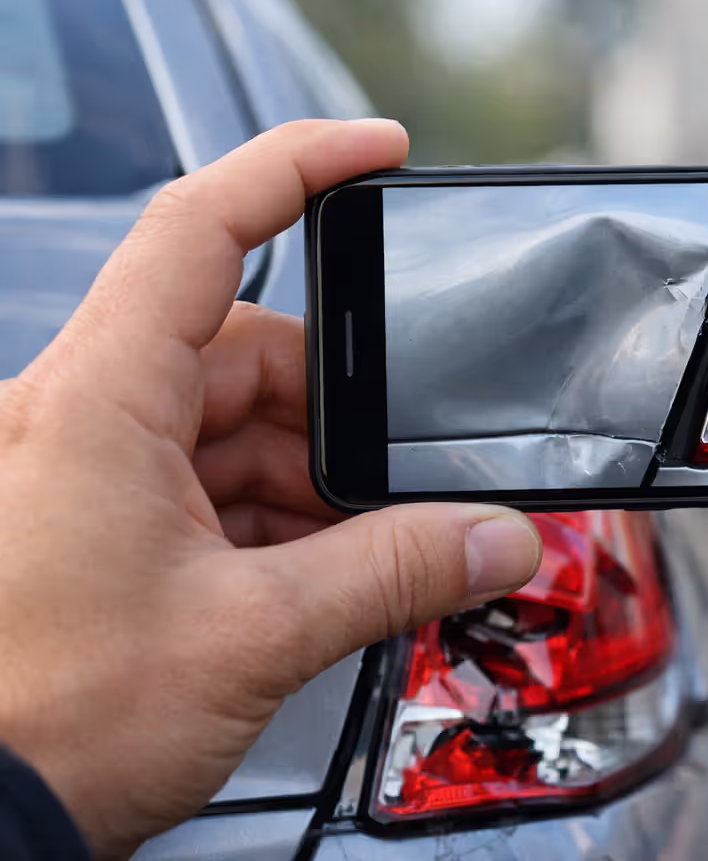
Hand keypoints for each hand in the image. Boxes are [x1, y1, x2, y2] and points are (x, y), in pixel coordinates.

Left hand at [0, 121, 542, 857]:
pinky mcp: (98, 519)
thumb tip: (499, 538)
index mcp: (100, 399)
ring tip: (363, 558)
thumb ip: (395, 573)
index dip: (295, 165)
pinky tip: (319, 578)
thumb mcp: (254, 636)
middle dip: (338, 417)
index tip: (378, 149)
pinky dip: (275, 522)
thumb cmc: (46, 720)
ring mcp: (87, 466)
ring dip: (312, 485)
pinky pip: (211, 483)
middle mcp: (84, 413)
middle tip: (406, 481)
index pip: (200, 228)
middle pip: (247, 350)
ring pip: (236, 426)